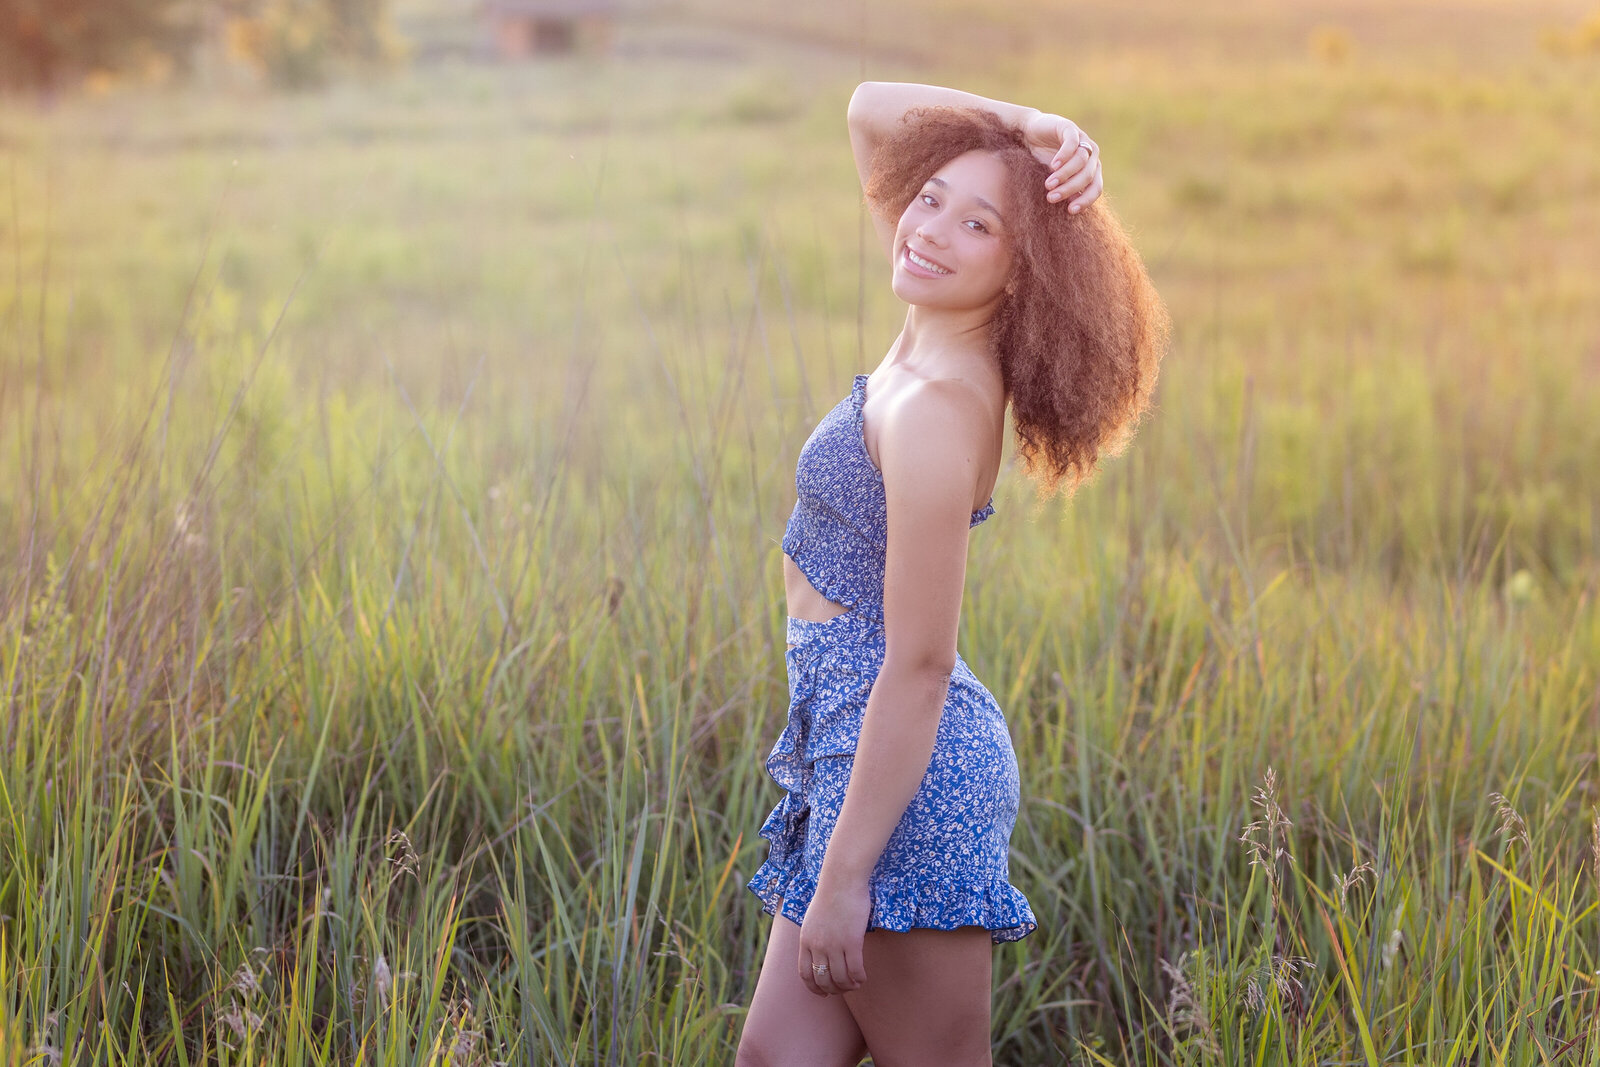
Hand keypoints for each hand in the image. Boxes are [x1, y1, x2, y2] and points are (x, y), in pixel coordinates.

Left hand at [797, 874, 870, 995]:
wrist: (842, 880)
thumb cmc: (830, 895)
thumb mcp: (812, 919)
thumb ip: (813, 937)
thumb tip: (819, 954)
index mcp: (805, 940)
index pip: (805, 974)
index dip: (814, 989)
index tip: (824, 993)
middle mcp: (817, 946)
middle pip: (823, 980)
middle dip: (833, 990)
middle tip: (843, 989)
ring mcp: (834, 945)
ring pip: (840, 979)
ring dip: (848, 986)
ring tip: (855, 984)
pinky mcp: (852, 942)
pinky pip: (855, 970)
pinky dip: (859, 979)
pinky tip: (863, 978)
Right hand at [1021, 110, 1102, 212]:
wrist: (1029, 134)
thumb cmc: (1042, 159)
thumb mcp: (1055, 179)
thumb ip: (1064, 190)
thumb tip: (1071, 208)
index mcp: (1090, 169)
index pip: (1095, 188)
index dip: (1085, 200)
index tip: (1070, 211)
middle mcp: (1091, 155)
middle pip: (1088, 176)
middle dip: (1069, 189)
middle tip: (1051, 198)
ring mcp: (1082, 140)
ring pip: (1080, 161)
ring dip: (1064, 175)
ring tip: (1049, 184)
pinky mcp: (1070, 128)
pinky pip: (1072, 143)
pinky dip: (1064, 156)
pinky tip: (1053, 165)